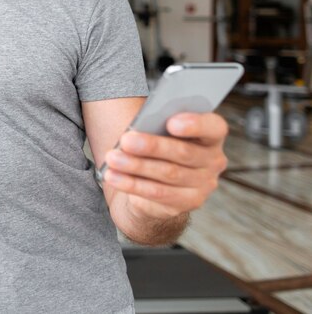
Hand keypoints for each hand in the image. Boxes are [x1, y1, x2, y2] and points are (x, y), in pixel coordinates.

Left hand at [103, 112, 228, 220]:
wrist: (160, 179)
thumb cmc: (160, 142)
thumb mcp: (161, 130)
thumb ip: (157, 125)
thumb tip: (137, 129)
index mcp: (211, 135)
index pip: (213, 127)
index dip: (195, 124)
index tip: (171, 122)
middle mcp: (213, 161)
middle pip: (184, 152)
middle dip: (152, 146)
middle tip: (126, 141)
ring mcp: (204, 185)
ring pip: (168, 174)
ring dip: (136, 166)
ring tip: (112, 158)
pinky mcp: (188, 202)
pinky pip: (158, 193)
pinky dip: (132, 184)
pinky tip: (114, 176)